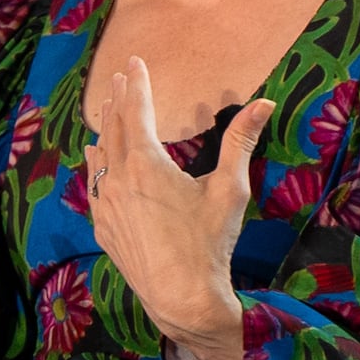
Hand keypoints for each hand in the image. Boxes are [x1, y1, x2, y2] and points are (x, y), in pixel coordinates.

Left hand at [85, 58, 266, 359]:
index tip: (135, 63)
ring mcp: (106, 204)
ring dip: (104, 128)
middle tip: (121, 79)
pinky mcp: (103, 227)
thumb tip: (264, 103)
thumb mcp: (229, 189)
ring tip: (105, 110)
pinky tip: (95, 158)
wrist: (181, 297)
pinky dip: (95, 164)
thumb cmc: (209, 242)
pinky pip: (94, 185)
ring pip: (99, 156)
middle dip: (118, 100)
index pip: (137, 111)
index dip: (138, 84)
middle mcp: (118, 179)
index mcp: (146, 164)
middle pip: (114, 128)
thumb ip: (240, 142)